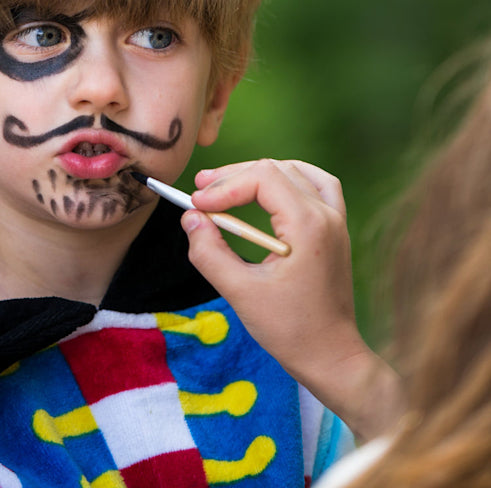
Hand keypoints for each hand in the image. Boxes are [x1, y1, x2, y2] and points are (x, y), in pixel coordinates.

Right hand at [182, 159, 401, 440]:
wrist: (332, 357)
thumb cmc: (290, 330)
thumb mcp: (240, 293)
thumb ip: (209, 252)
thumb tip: (190, 218)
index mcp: (307, 225)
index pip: (262, 178)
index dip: (224, 185)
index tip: (196, 204)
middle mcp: (327, 214)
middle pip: (275, 170)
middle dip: (234, 177)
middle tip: (199, 191)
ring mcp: (336, 219)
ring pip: (295, 171)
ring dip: (259, 173)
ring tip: (226, 184)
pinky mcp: (336, 229)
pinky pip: (319, 184)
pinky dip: (291, 177)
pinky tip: (272, 186)